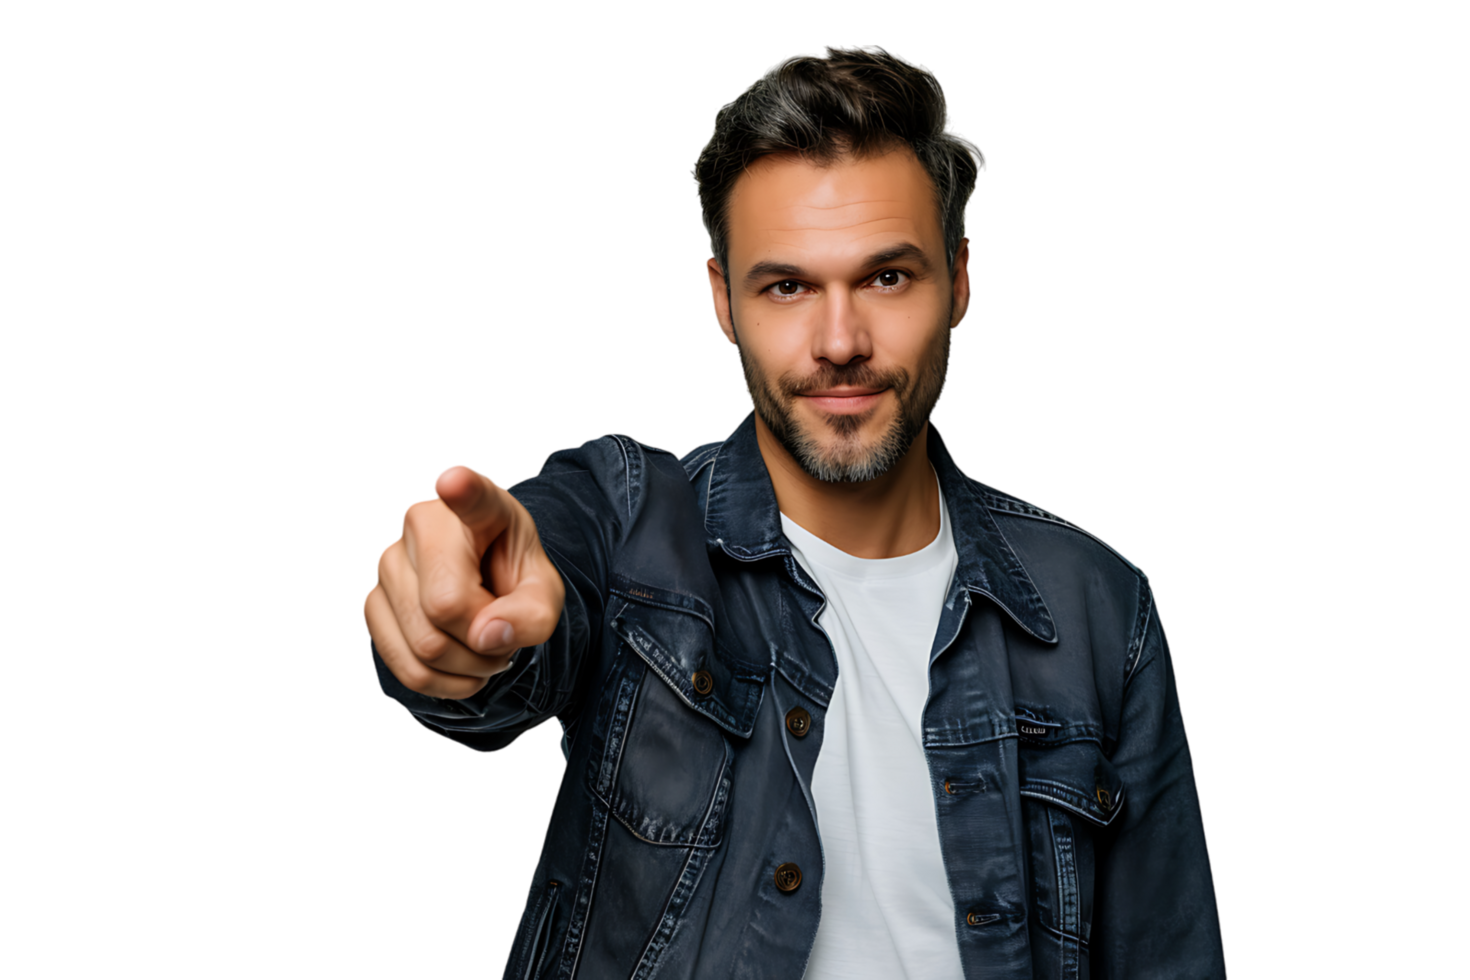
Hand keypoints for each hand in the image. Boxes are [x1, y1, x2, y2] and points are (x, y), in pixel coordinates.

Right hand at [362, 464, 565, 698]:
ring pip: (425, 645)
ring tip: (482, 646)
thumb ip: (532, 615)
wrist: (486, 590)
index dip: (462, 488)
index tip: (454, 482)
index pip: (470, 494)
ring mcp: (387, 561)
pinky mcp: (371, 602)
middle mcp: (422, 523)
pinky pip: (406, 668)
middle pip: (446, 606)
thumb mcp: (545, 596)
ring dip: (468, 666)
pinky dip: (443, 683)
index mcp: (479, 507)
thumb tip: (485, 636)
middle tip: (502, 632)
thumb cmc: (514, 580)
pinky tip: (461, 666)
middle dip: (485, 641)